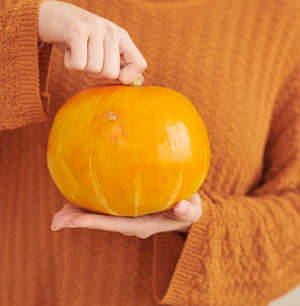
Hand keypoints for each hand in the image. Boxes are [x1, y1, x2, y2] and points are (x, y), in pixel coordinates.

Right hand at [38, 0, 146, 84]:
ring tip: (76, 51)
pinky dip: (69, 63)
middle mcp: (111, 31)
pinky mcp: (77, 31)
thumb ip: (118, 63)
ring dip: (80, 67)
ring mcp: (96, 29)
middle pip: (111, 73)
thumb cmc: (77, 38)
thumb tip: (138, 83)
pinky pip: (77, 64)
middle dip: (95, 74)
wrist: (49, 15)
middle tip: (86, 59)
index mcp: (121, 36)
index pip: (140, 64)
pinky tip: (67, 48)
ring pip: (93, 69)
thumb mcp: (101, 48)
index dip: (127, 78)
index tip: (114, 77)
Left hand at [51, 193, 201, 238]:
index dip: (90, 222)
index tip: (70, 221)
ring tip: (60, 208)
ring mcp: (126, 217)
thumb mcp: (193, 212)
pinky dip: (90, 200)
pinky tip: (80, 191)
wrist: (187, 213)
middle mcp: (129, 223)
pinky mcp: (126, 209)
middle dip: (77, 221)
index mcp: (141, 225)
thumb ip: (189, 210)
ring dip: (79, 212)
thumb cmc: (189, 211)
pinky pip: (105, 205)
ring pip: (99, 215)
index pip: (111, 224)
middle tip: (55, 219)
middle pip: (99, 222)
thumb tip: (183, 206)